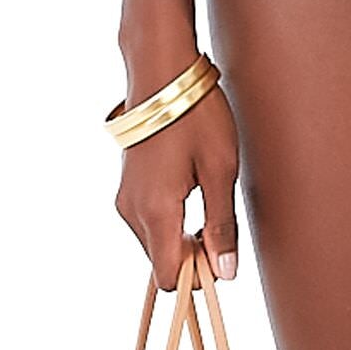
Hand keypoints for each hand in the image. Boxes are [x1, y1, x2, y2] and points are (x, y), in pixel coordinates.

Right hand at [113, 86, 240, 292]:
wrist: (161, 72)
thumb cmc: (196, 116)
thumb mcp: (220, 170)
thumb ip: (221, 225)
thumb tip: (225, 271)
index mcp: (155, 211)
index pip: (169, 276)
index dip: (198, 277)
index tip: (222, 257)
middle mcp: (131, 211)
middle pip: (160, 262)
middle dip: (192, 258)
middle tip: (222, 227)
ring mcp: (125, 198)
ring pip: (154, 242)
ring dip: (181, 238)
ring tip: (209, 201)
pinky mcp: (126, 187)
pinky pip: (147, 222)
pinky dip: (169, 222)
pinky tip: (191, 193)